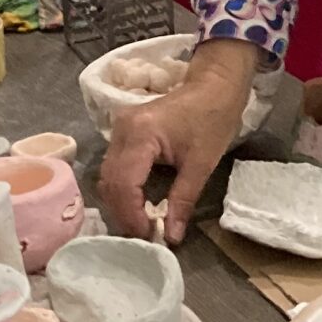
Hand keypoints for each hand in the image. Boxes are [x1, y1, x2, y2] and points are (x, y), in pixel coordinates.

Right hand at [97, 43, 254, 243]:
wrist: (214, 84)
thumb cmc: (213, 117)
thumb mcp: (202, 163)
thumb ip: (183, 200)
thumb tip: (172, 237)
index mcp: (140, 135)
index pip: (124, 185)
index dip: (132, 215)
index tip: (148, 236)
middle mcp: (121, 131)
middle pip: (110, 183)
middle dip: (124, 213)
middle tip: (144, 235)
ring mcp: (119, 129)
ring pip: (107, 177)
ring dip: (121, 203)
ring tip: (142, 224)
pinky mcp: (123, 132)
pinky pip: (113, 167)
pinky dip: (122, 190)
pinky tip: (138, 205)